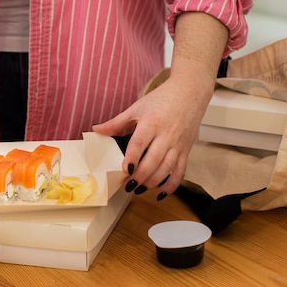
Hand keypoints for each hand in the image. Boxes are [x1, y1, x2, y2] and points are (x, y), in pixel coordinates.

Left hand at [93, 11, 227, 199]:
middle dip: (140, 176)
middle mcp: (166, 135)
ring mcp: (178, 144)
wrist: (190, 92)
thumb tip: (96, 130)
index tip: (124, 169)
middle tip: (127, 185)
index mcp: (152, 122)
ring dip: (152, 182)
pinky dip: (171, 185)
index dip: (132, 158)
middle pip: (153, 160)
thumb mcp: (137, 107)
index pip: (140, 143)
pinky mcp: (186, 150)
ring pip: (166, 168)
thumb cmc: (162, 99)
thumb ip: (116, 122)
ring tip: (138, 189)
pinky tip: (160, 194)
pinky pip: (180, 171)